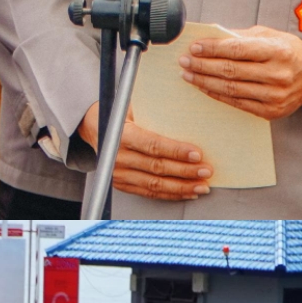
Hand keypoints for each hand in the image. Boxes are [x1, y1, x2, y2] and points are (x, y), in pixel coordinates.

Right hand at [77, 104, 213, 201]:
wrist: (95, 128)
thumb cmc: (121, 115)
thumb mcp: (134, 108)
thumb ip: (156, 114)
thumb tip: (189, 117)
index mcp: (122, 135)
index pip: (153, 145)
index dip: (176, 151)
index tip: (197, 154)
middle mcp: (117, 157)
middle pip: (157, 168)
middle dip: (185, 171)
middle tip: (206, 170)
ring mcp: (119, 174)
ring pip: (155, 185)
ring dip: (182, 187)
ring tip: (202, 185)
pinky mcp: (122, 184)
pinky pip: (150, 193)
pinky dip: (171, 194)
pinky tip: (188, 192)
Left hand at [181, 28, 301, 120]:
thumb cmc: (289, 51)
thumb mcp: (270, 35)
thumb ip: (241, 37)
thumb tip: (211, 37)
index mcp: (277, 51)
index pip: (237, 49)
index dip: (212, 49)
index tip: (194, 47)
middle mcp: (277, 74)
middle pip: (230, 70)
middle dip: (203, 65)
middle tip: (185, 61)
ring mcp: (274, 95)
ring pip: (231, 88)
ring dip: (205, 81)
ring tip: (189, 74)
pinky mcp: (271, 111)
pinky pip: (237, 103)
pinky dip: (217, 95)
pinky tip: (205, 87)